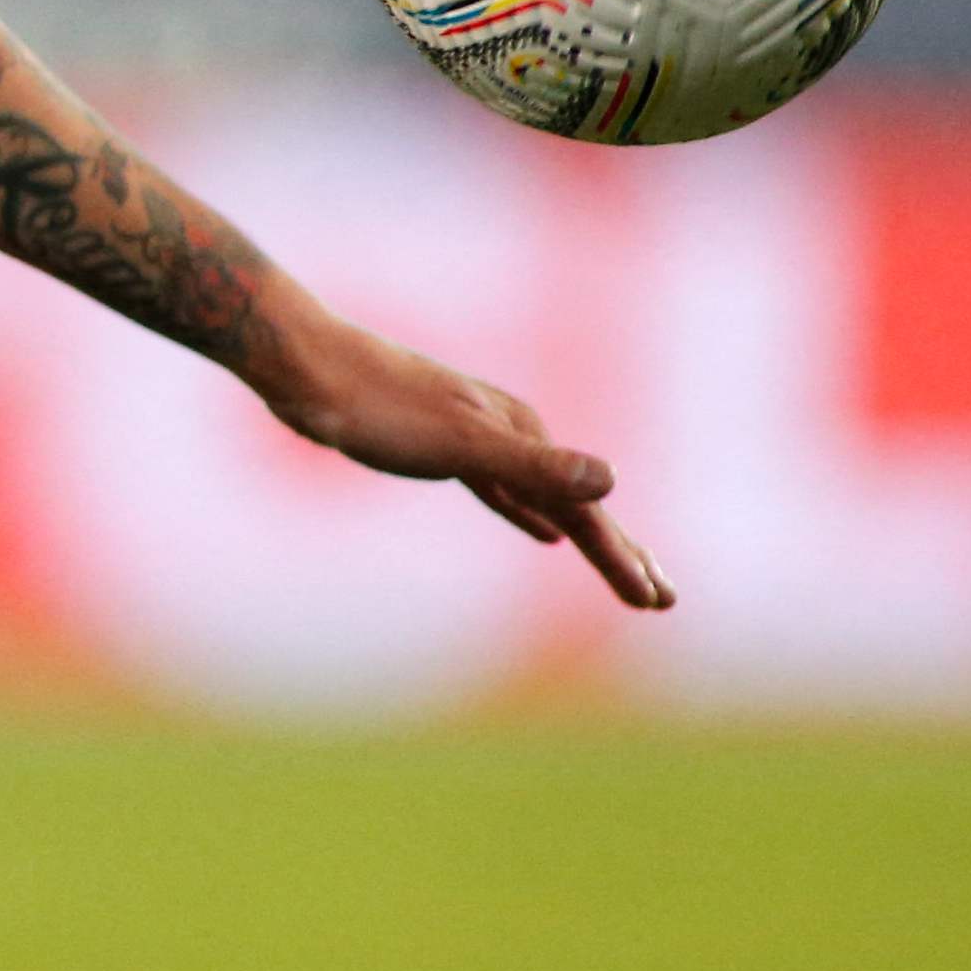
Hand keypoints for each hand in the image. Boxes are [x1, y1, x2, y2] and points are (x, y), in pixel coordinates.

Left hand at [255, 313, 672, 611]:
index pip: (587, 511)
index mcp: (524, 434)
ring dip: (585, 536)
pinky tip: (542, 532)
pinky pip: (504, 490)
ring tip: (621, 569)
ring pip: (547, 499)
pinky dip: (529, 513)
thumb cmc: (377, 407)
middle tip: (663, 600)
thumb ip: (533, 466)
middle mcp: (512, 432)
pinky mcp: (441, 446)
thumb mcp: (460, 443)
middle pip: (579, 505)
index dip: (621, 559)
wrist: (307, 367)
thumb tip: (610, 481)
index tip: (657, 604)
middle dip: (621, 553)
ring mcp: (478, 438)